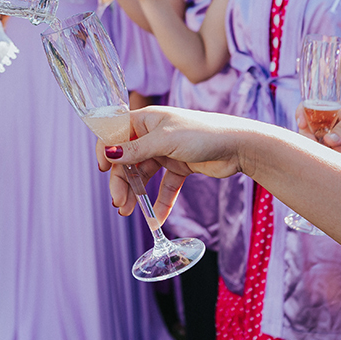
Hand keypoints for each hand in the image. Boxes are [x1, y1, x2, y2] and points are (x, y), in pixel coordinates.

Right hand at [97, 106, 250, 218]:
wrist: (238, 145)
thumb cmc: (202, 133)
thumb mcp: (165, 141)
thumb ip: (136, 150)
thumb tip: (108, 153)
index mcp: (146, 120)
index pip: (116, 133)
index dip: (106, 150)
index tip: (102, 171)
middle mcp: (153, 134)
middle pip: (127, 159)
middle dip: (121, 181)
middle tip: (118, 203)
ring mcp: (166, 151)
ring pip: (143, 175)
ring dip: (136, 193)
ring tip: (129, 212)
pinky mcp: (180, 166)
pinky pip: (164, 186)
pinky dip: (160, 202)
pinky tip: (156, 219)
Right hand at [296, 98, 340, 162]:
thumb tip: (327, 140)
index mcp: (332, 109)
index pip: (309, 109)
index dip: (302, 114)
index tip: (301, 121)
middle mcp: (330, 124)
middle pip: (308, 129)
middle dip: (305, 134)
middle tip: (310, 139)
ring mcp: (336, 140)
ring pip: (316, 144)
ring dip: (314, 148)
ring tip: (319, 150)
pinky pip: (329, 157)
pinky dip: (325, 159)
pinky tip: (326, 159)